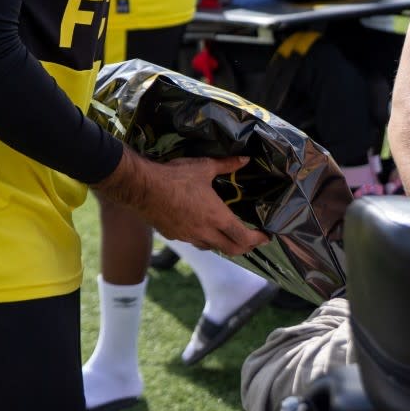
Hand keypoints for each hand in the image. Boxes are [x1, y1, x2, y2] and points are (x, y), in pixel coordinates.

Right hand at [96, 150, 269, 254]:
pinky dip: (203, 238)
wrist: (144, 188)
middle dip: (245, 248)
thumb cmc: (176, 177)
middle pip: (232, 250)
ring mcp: (188, 237)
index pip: (244, 237)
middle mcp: (206, 232)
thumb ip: (226, 165)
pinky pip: (193, 241)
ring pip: (211, 247)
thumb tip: (244, 159)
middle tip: (252, 241)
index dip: (257, 239)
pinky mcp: (174, 235)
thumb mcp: (204, 167)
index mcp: (218, 217)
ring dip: (223, 244)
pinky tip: (199, 227)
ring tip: (226, 234)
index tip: (265, 237)